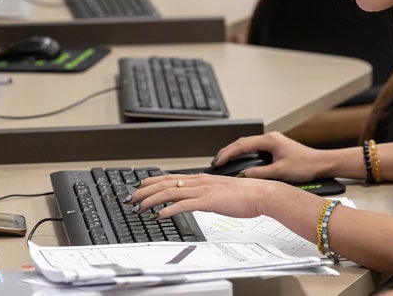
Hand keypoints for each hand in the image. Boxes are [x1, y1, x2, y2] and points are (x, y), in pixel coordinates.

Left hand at [129, 173, 280, 219]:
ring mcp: (203, 190)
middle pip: (165, 183)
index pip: (170, 177)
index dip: (152, 182)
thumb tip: (194, 200)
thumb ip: (205, 193)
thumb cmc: (244, 195)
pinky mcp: (208, 201)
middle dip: (145, 191)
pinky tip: (160, 215)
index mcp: (201, 178)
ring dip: (152, 200)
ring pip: (170, 192)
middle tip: (131, 199)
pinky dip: (169, 209)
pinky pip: (184, 205)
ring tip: (140, 208)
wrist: (261, 193)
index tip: (139, 188)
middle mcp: (199, 181)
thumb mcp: (220, 191)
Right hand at [213, 131, 326, 181]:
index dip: (228, 153)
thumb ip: (260, 173)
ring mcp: (272, 142)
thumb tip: (244, 175)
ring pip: (248, 145)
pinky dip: (244, 155)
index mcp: (269, 140)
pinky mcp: (275, 148)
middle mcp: (270, 138)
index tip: (218, 161)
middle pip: (243, 143)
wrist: (321, 163)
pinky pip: (254, 149)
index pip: (243, 145)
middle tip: (216, 162)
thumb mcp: (280, 172)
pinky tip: (240, 163)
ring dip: (236, 153)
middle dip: (228, 151)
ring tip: (224, 162)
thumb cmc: (305, 165)